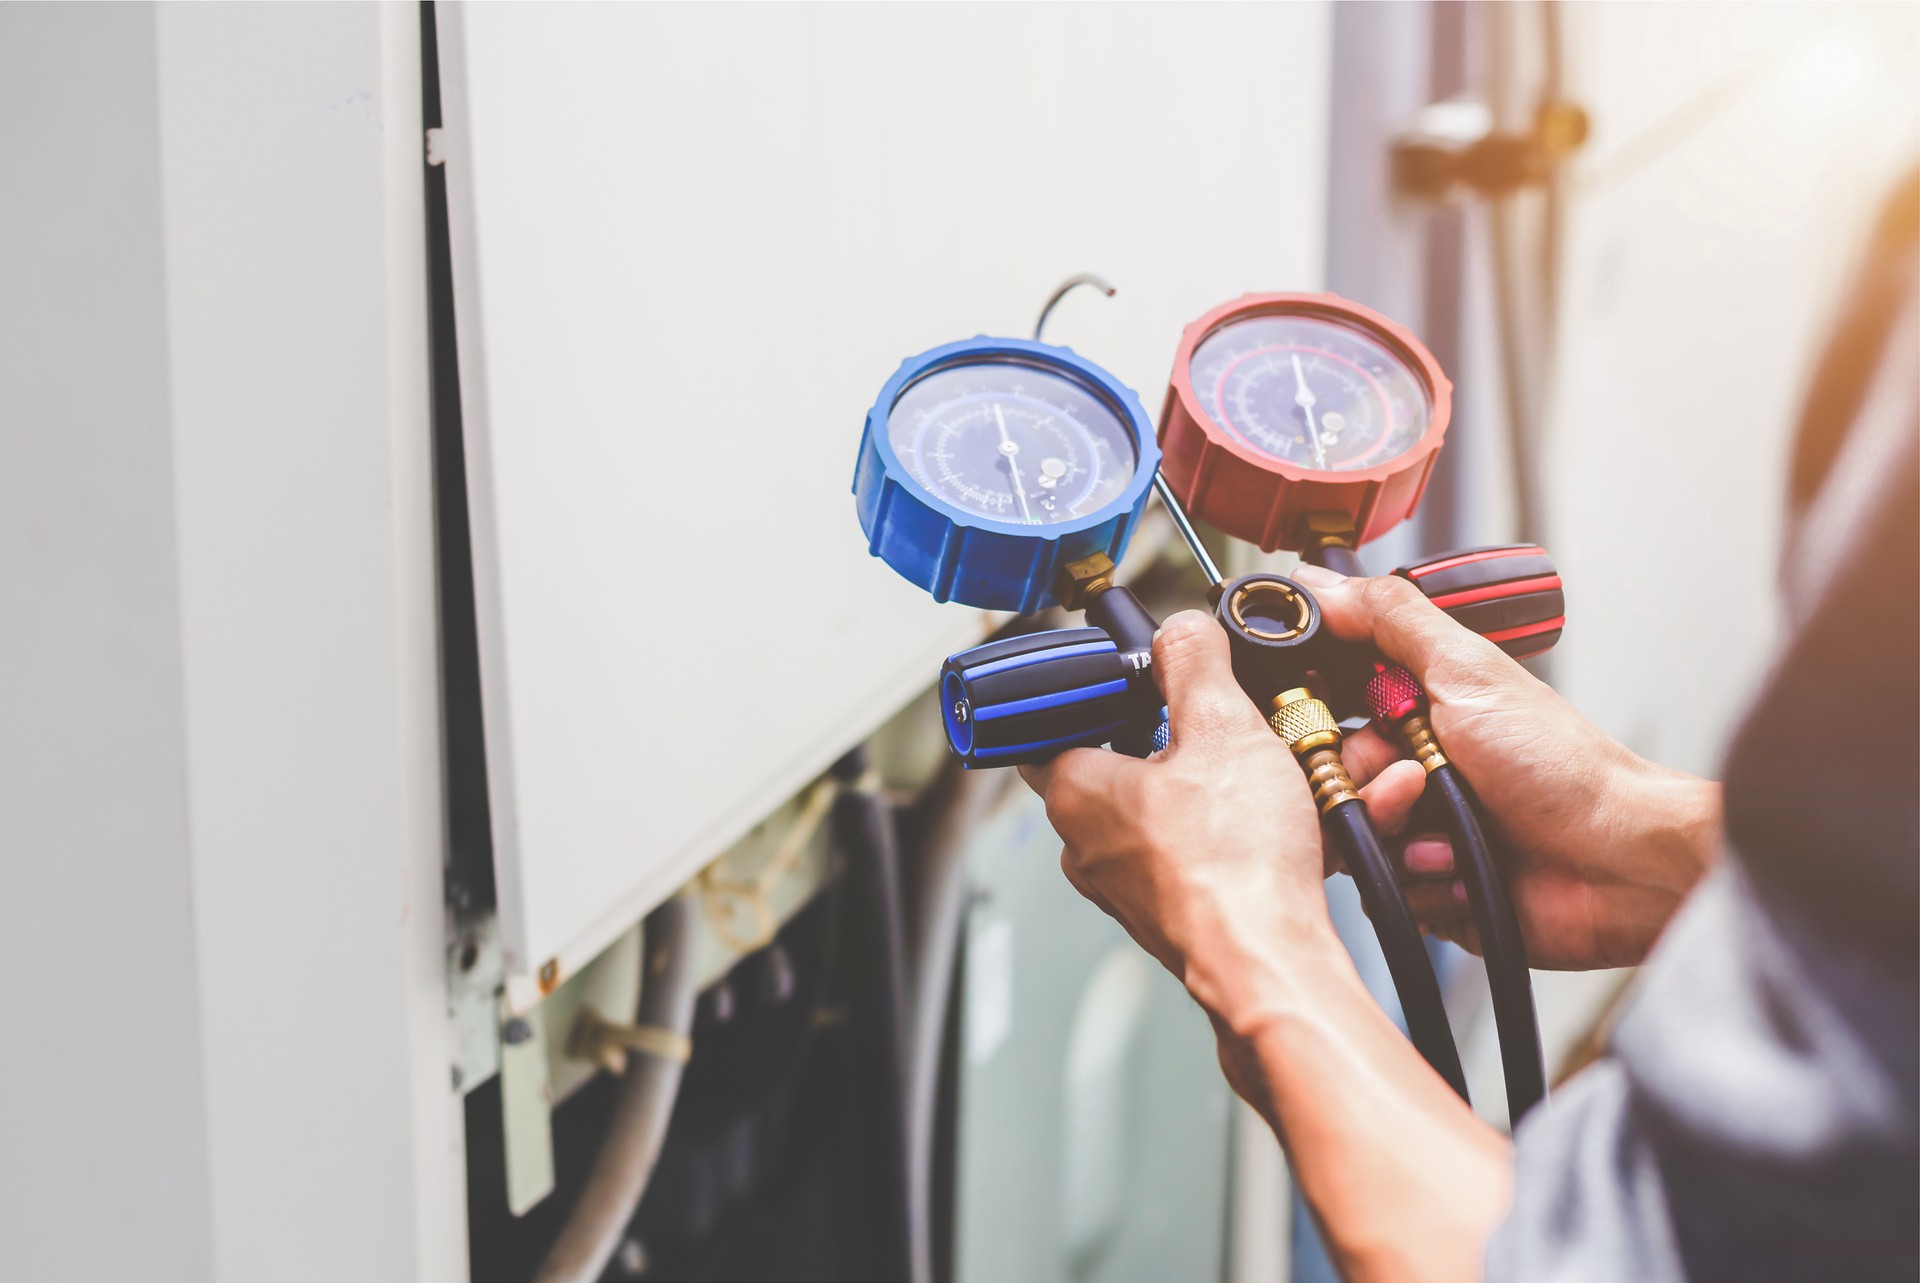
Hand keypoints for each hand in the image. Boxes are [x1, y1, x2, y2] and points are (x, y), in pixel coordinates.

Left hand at [1017, 610, 1428, 1013]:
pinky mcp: (1172, 915)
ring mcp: (1128, 886)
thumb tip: (1181, 631)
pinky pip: (1201, 854)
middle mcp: (1087, 844)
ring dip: (1222, 790)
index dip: (1096, 694)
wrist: (1272, 963)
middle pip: (1126, 764)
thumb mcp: (1223, 727)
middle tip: (1229, 731)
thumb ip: (1195, 666)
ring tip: (1273, 782)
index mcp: (1074, 790)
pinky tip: (1288, 829)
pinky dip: (1240, 836)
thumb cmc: (1235, 864)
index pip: (1051, 722)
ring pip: (1171, 813)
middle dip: (1183, 741)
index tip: (1137, 683)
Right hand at [1295, 565, 1722, 969]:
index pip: (1328, 714)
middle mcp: (1415, 767)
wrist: (1615, 859)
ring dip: (1398, 840)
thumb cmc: (1561, 767)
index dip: (1323, 726)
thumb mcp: (1467, 672)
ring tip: (1447, 836)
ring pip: (1356, 841)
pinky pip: (1386, 892)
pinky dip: (1421, 883)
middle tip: (1414, 783)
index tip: (1340, 729)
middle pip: (1334, 782)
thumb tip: (1323, 583)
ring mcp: (1423, 828)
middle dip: (1369, 788)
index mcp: (1416, 710)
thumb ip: (1390, 619)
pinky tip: (1460, 869)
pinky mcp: (1431, 885)